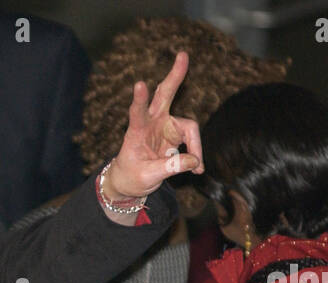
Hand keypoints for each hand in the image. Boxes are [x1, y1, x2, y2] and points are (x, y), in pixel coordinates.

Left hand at [105, 51, 203, 200]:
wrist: (130, 182)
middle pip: (165, 95)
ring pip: (188, 125)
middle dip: (175, 76)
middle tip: (182, 55)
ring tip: (197, 168)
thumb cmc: (131, 177)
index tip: (139, 84)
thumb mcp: (147, 177)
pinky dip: (196, 154)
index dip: (139, 99)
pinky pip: (192, 140)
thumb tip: (193, 161)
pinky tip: (197, 169)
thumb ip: (168, 169)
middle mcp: (151, 122)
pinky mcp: (175, 134)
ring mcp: (164, 126)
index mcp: (136, 130)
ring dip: (195, 144)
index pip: (137, 112)